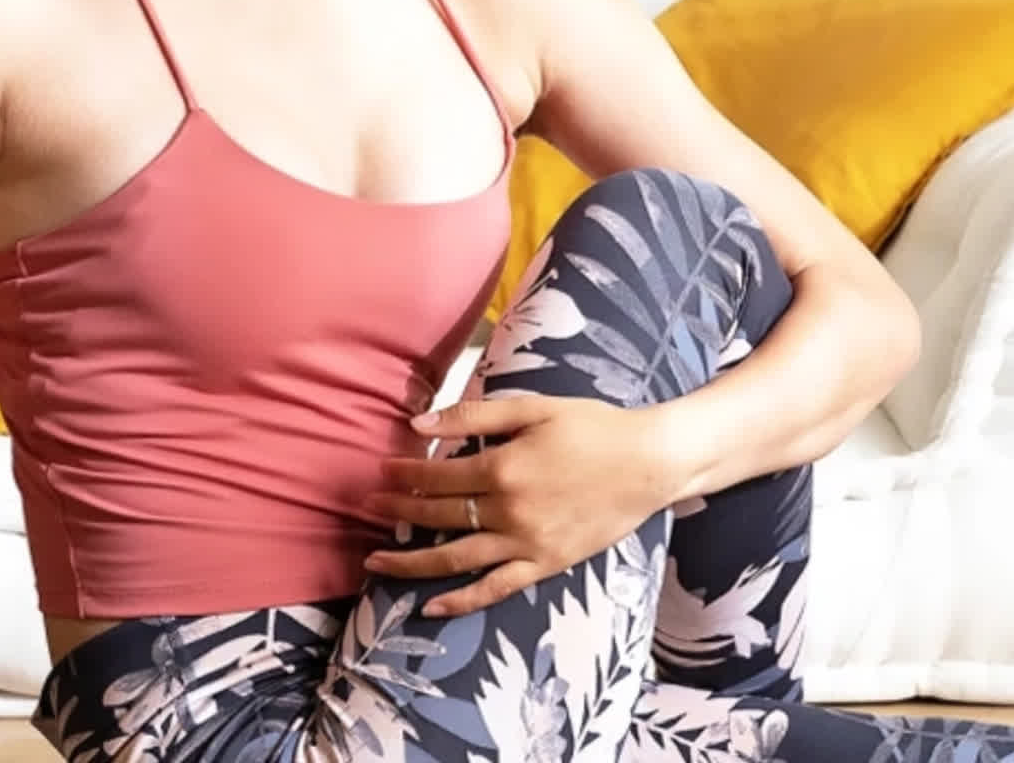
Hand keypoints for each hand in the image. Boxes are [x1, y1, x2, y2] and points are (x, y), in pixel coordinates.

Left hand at [361, 394, 682, 617]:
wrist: (648, 463)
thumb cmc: (590, 426)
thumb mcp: (532, 408)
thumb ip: (474, 415)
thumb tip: (420, 423)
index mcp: (502, 468)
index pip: (437, 475)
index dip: (405, 473)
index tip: (381, 470)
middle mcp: (508, 512)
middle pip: (439, 515)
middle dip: (397, 511)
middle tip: (365, 508)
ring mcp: (526, 545)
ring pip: (455, 560)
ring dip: (411, 562)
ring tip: (375, 563)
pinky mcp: (545, 566)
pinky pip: (495, 589)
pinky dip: (461, 601)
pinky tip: (429, 607)